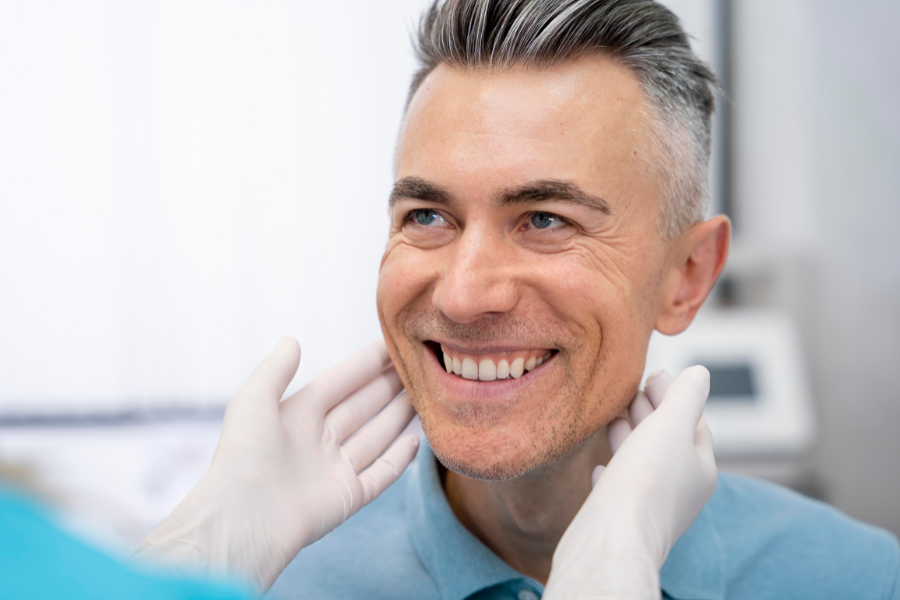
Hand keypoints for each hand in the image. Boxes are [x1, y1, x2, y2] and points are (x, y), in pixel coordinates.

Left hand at [135, 337, 418, 595]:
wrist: (245, 517)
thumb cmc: (243, 455)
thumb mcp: (253, 399)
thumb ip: (276, 369)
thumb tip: (292, 339)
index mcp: (295, 416)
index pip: (338, 383)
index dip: (364, 365)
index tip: (391, 346)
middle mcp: (317, 441)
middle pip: (361, 407)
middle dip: (387, 386)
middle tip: (417, 367)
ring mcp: (334, 470)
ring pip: (375, 437)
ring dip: (398, 415)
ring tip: (425, 395)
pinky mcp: (347, 497)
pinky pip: (380, 474)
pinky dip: (399, 460)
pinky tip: (416, 441)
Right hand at [543, 366, 716, 599]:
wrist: (612, 540)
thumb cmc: (645, 482)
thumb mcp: (671, 426)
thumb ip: (685, 397)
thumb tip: (701, 374)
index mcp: (700, 469)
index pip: (694, 423)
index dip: (675, 396)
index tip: (653, 374)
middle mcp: (680, 491)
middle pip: (668, 442)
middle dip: (652, 413)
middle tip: (633, 388)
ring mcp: (649, 507)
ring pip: (642, 464)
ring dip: (630, 436)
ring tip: (613, 416)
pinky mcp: (620, 519)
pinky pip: (618, 490)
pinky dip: (612, 471)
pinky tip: (600, 466)